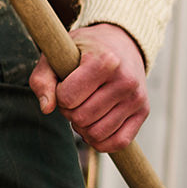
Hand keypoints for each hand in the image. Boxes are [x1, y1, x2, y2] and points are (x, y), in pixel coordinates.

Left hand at [29, 22, 148, 151]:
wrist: (120, 44)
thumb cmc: (83, 52)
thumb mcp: (57, 57)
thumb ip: (42, 80)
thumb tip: (46, 108)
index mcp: (106, 61)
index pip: (67, 98)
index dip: (59, 96)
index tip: (65, 85)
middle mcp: (126, 80)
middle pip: (81, 118)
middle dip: (70, 112)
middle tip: (75, 98)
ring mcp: (137, 98)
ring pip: (96, 134)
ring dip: (83, 128)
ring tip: (85, 108)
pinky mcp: (143, 112)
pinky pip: (118, 143)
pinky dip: (100, 141)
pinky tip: (95, 125)